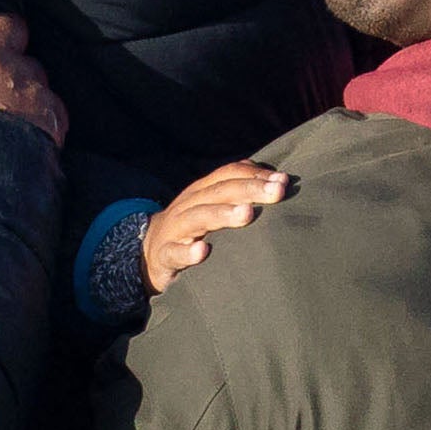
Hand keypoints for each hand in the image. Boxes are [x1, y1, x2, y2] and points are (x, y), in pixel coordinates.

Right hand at [143, 161, 292, 292]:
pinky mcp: (164, 255)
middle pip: (219, 191)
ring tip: (247, 213)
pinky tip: (203, 252)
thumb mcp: (211, 206)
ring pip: (198, 216)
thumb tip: (279, 183)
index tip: (283, 180)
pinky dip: (188, 252)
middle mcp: (189, 205)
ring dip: (223, 214)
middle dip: (250, 189)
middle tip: (277, 192)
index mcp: (202, 191)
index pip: (228, 174)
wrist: (147, 252)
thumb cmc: (192, 229)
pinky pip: (174, 253)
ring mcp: (175, 229)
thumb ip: (238, 194)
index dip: (255, 174)